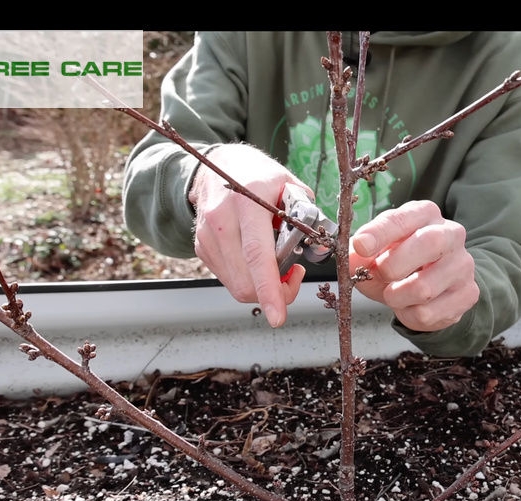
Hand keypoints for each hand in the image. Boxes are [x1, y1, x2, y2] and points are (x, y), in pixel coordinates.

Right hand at [190, 144, 308, 327]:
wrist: (216, 164)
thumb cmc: (257, 174)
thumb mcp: (288, 183)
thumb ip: (305, 214)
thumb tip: (318, 244)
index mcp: (245, 203)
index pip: (257, 254)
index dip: (269, 289)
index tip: (278, 316)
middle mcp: (220, 222)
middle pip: (245, 280)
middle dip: (273, 293)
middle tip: (293, 275)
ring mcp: (207, 237)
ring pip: (236, 285)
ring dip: (260, 286)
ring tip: (276, 264)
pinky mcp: (202, 247)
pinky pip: (228, 277)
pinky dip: (247, 277)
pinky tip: (256, 259)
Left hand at [348, 201, 478, 331]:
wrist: (432, 284)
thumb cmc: (400, 260)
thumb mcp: (375, 251)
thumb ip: (359, 254)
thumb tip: (350, 260)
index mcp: (425, 214)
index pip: (404, 218)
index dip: (380, 232)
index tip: (361, 245)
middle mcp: (451, 234)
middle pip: (428, 244)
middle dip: (393, 265)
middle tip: (380, 275)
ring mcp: (463, 265)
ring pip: (424, 288)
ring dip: (396, 297)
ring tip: (393, 293)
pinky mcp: (468, 294)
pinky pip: (428, 313)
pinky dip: (408, 315)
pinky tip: (410, 305)